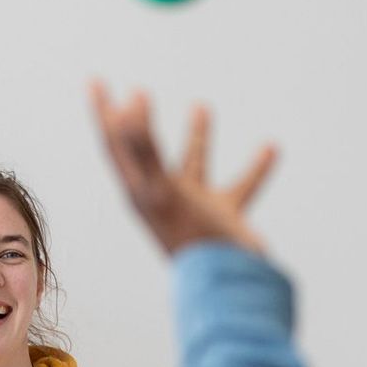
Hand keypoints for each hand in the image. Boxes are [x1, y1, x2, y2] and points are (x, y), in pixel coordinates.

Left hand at [91, 81, 277, 255]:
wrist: (222, 285)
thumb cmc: (187, 237)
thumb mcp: (159, 187)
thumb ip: (143, 145)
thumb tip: (129, 100)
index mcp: (140, 189)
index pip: (114, 143)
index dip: (104, 112)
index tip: (95, 81)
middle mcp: (162, 197)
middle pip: (143, 151)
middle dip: (137, 121)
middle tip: (134, 92)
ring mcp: (193, 208)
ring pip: (193, 165)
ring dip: (197, 136)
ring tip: (201, 105)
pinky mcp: (224, 218)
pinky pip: (240, 185)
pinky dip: (255, 167)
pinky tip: (271, 148)